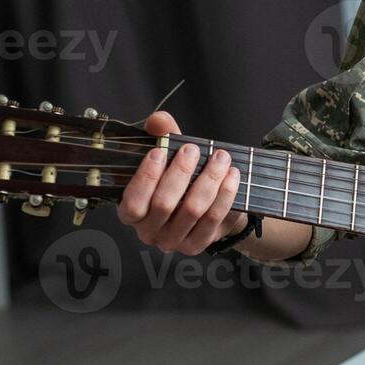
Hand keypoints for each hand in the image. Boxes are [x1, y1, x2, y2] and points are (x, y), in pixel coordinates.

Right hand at [117, 110, 244, 255]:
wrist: (208, 209)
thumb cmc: (181, 182)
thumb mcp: (168, 158)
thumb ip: (161, 137)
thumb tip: (159, 120)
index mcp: (132, 214)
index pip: (133, 202)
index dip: (146, 177)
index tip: (160, 151)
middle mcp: (149, 231)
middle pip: (164, 204)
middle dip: (181, 172)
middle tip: (193, 150)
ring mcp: (174, 241)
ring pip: (192, 210)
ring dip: (209, 179)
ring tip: (220, 159)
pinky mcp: (198, 244)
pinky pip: (214, 218)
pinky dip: (225, 194)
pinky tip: (232, 176)